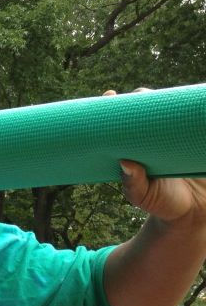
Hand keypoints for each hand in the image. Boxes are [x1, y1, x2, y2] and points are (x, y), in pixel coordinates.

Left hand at [102, 88, 205, 228]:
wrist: (195, 209)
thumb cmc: (162, 202)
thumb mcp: (142, 196)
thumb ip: (133, 183)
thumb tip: (124, 162)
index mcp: (131, 147)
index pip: (120, 122)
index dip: (113, 107)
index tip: (109, 96)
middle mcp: (151, 136)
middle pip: (144, 106)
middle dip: (140, 97)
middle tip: (139, 96)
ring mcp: (174, 134)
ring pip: (169, 108)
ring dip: (166, 99)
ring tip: (161, 99)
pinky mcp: (194, 136)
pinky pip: (192, 118)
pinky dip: (191, 110)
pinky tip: (191, 104)